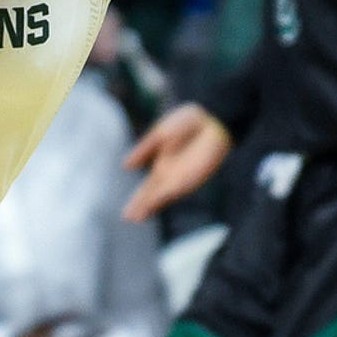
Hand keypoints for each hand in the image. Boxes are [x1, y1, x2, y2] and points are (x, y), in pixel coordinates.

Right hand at [121, 103, 230, 221]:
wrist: (211, 119)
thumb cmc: (188, 122)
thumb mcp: (159, 134)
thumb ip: (143, 149)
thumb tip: (125, 166)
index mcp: (163, 164)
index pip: (148, 187)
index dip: (137, 199)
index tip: (127, 212)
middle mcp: (171, 175)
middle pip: (152, 194)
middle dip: (140, 205)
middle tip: (127, 218)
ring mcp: (181, 176)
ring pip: (161, 195)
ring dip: (148, 206)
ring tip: (135, 217)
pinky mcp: (191, 175)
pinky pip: (172, 189)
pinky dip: (160, 196)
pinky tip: (150, 204)